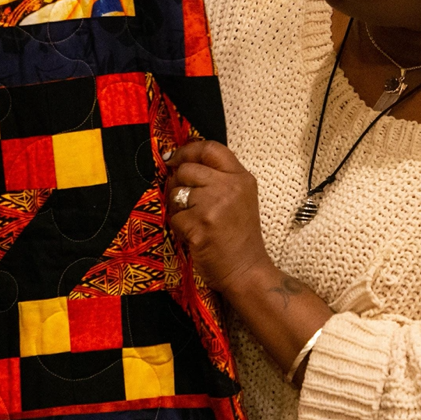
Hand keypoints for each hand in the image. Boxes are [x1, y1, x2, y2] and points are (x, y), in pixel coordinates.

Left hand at [165, 140, 272, 294]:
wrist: (246, 270)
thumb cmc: (239, 235)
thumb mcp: (240, 198)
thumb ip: (218, 178)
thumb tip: (178, 164)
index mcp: (241, 178)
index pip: (210, 148)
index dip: (188, 150)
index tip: (174, 158)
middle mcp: (229, 187)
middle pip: (187, 169)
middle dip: (179, 183)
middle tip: (187, 201)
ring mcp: (214, 206)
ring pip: (176, 192)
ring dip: (178, 207)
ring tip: (196, 221)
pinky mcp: (199, 225)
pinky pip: (174, 216)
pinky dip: (179, 227)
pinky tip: (195, 235)